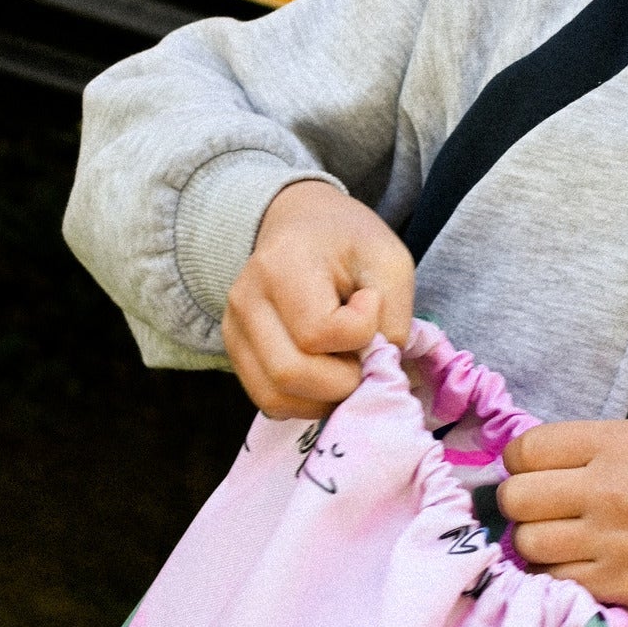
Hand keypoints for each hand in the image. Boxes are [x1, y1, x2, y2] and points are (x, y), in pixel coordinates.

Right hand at [222, 180, 413, 417]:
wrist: (302, 225)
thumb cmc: (349, 241)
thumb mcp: (390, 261)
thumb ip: (394, 317)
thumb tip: (378, 371)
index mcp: (282, 266)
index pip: (318, 332)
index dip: (361, 332)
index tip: (371, 302)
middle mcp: (246, 300)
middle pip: (290, 374)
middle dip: (343, 381)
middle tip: (365, 355)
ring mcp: (233, 330)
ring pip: (275, 397)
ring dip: (324, 398)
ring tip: (347, 366)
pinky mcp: (235, 353)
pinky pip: (269, 401)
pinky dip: (305, 401)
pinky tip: (326, 375)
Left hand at [499, 420, 627, 608]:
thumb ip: (588, 450)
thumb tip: (532, 468)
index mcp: (610, 444)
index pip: (524, 450)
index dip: (519, 464)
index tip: (531, 472)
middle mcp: (603, 489)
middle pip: (516, 500)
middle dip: (519, 505)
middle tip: (538, 511)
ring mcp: (610, 540)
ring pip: (528, 545)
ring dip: (535, 544)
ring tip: (559, 541)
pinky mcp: (620, 583)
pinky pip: (558, 581)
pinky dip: (558, 575)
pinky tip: (578, 565)